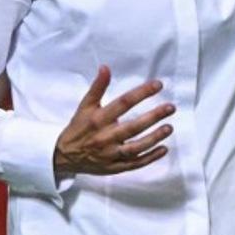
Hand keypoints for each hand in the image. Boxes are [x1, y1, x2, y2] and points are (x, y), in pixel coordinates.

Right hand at [53, 66, 175, 178]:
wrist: (64, 156)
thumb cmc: (78, 128)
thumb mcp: (85, 106)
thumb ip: (97, 87)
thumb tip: (105, 67)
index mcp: (98, 119)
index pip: (123, 103)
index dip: (141, 93)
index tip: (158, 85)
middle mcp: (105, 137)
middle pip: (132, 127)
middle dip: (153, 117)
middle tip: (170, 107)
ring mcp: (110, 154)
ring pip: (135, 148)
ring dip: (154, 138)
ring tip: (169, 127)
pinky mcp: (114, 167)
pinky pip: (134, 164)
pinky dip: (150, 158)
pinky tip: (164, 149)